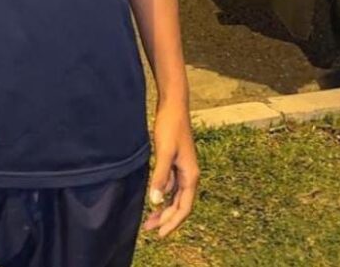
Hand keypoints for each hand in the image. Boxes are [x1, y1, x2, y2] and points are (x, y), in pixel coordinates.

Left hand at [142, 97, 198, 237]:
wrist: (173, 106)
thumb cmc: (170, 126)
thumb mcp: (164, 152)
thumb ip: (160, 177)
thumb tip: (155, 202)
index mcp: (191, 176)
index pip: (184, 208)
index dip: (173, 223)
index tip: (160, 234)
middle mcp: (190, 175)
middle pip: (180, 205)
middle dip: (166, 219)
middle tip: (149, 229)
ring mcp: (183, 169)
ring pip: (175, 196)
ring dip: (163, 208)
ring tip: (148, 219)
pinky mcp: (175, 162)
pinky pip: (171, 186)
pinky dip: (162, 194)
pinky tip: (153, 197)